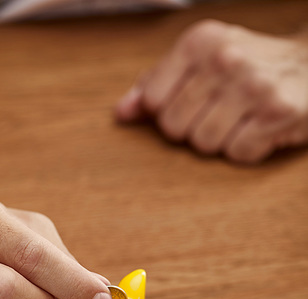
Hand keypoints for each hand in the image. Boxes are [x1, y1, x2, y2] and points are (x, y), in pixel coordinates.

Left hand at [115, 20, 307, 162]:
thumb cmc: (247, 65)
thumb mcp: (199, 60)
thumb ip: (156, 83)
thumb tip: (121, 113)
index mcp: (199, 41)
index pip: (153, 101)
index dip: (167, 111)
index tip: (190, 101)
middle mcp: (226, 59)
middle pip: (175, 128)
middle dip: (192, 128)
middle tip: (219, 111)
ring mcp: (254, 86)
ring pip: (203, 144)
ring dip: (219, 140)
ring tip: (239, 119)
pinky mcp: (278, 114)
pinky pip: (238, 154)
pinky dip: (247, 149)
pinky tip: (258, 128)